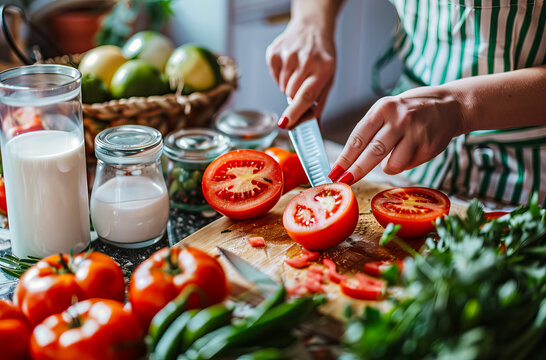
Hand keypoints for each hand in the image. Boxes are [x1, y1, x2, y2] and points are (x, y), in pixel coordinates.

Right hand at [266, 20, 335, 127]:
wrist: (312, 27)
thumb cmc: (322, 57)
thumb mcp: (328, 79)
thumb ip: (319, 105)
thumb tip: (314, 129)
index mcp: (323, 68)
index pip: (306, 96)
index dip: (294, 112)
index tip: (285, 124)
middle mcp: (305, 59)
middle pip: (291, 94)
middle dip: (294, 96)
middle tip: (303, 84)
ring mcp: (288, 54)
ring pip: (282, 87)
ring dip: (288, 86)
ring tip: (297, 72)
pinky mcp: (274, 51)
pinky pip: (274, 76)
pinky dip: (280, 76)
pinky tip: (289, 65)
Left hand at [328, 86, 464, 184]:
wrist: (450, 105)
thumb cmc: (409, 110)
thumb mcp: (387, 110)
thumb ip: (370, 131)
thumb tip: (348, 161)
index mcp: (383, 109)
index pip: (358, 137)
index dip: (345, 158)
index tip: (334, 172)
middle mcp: (399, 119)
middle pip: (373, 152)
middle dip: (356, 170)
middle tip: (345, 182)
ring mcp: (416, 133)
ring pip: (392, 165)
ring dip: (388, 166)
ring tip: (396, 152)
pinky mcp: (429, 147)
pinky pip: (408, 165)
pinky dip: (406, 162)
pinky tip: (413, 148)